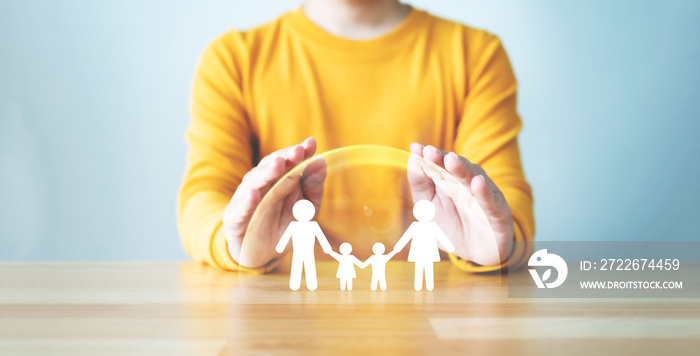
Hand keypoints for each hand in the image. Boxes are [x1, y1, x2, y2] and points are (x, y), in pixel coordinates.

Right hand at [224, 137, 326, 267]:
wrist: (262, 253)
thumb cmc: (286, 226)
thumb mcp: (307, 210)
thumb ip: (314, 187)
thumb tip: (321, 162)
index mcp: (281, 178)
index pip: (289, 160)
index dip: (299, 152)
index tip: (311, 144)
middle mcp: (262, 183)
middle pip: (271, 166)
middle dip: (284, 158)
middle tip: (297, 151)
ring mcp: (246, 198)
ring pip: (255, 181)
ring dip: (266, 173)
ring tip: (278, 165)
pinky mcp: (235, 216)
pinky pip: (241, 207)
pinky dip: (247, 200)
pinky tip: (254, 193)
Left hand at [407, 143, 513, 265]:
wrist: (477, 253)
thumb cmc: (452, 227)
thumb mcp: (428, 209)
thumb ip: (420, 186)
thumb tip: (412, 161)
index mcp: (448, 181)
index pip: (437, 165)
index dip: (427, 156)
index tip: (414, 148)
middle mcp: (466, 184)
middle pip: (454, 168)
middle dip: (442, 159)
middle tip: (429, 151)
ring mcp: (482, 196)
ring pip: (473, 179)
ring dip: (462, 170)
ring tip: (451, 160)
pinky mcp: (497, 212)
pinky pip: (490, 201)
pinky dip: (484, 192)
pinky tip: (478, 183)